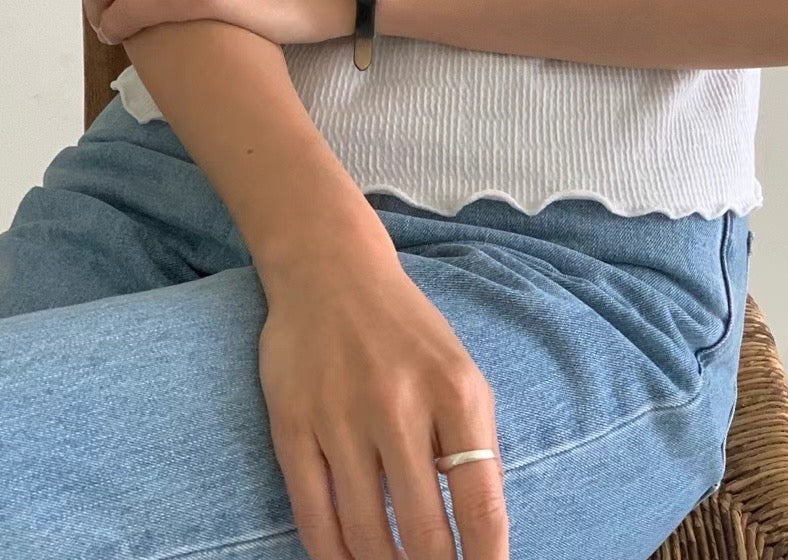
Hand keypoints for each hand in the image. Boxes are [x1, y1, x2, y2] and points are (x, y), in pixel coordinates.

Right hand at [258, 232, 508, 559]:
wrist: (330, 269)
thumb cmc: (406, 331)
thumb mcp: (458, 372)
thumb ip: (471, 443)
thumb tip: (478, 530)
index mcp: (455, 392)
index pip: (480, 503)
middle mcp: (400, 406)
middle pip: (424, 532)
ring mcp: (341, 418)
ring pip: (366, 533)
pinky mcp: (293, 426)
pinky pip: (313, 517)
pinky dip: (334, 556)